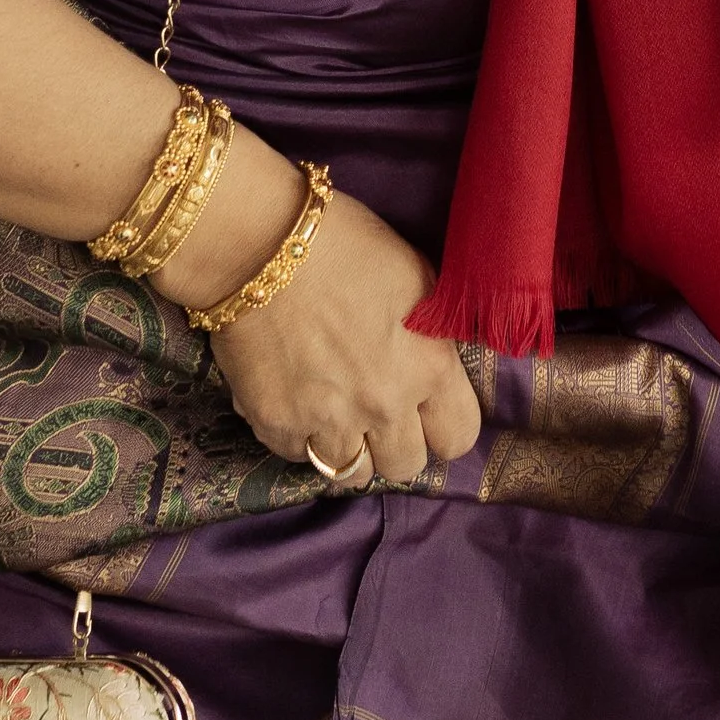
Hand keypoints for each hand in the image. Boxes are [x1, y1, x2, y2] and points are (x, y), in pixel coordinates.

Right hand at [192, 182, 481, 489]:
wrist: (260, 243)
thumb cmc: (346, 244)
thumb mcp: (417, 277)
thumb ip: (434, 336)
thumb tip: (436, 367)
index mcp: (428, 367)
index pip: (459, 437)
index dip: (443, 424)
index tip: (426, 408)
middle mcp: (384, 406)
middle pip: (406, 466)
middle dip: (395, 442)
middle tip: (376, 410)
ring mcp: (328, 422)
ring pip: (352, 475)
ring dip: (349, 451)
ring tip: (336, 415)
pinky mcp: (276, 426)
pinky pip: (298, 456)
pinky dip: (300, 437)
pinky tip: (296, 401)